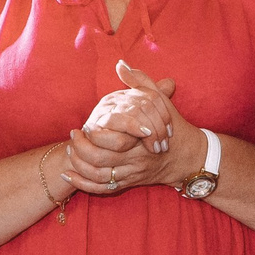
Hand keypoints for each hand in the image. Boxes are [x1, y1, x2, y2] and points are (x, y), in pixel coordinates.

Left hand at [63, 63, 195, 193]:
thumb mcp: (159, 101)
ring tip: (69, 152)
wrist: (187, 156)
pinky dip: (83, 185)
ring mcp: (132, 173)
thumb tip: (121, 64)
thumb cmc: (172, 126)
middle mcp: (137, 159)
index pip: (114, 140)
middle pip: (101, 160)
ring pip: (99, 176)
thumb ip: (139, 82)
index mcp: (142, 138)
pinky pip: (101, 189)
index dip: (95, 135)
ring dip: (79, 166)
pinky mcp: (128, 183)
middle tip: (73, 136)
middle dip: (81, 149)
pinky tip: (67, 176)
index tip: (84, 125)